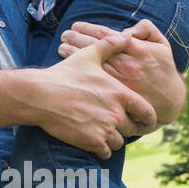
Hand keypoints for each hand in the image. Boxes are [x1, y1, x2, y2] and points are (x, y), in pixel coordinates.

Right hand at [31, 33, 156, 158]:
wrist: (40, 95)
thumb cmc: (64, 74)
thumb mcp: (88, 56)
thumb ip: (110, 45)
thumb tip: (126, 35)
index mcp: (120, 93)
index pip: (147, 113)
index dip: (148, 119)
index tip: (145, 121)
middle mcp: (116, 113)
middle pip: (132, 128)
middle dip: (124, 127)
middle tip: (112, 123)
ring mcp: (105, 129)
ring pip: (119, 142)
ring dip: (112, 138)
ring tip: (100, 131)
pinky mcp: (92, 142)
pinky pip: (106, 152)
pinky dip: (102, 149)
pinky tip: (92, 140)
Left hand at [57, 19, 185, 128]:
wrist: (170, 100)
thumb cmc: (163, 70)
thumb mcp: (162, 45)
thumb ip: (147, 30)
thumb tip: (127, 29)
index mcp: (135, 48)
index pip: (106, 35)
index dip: (88, 29)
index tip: (75, 25)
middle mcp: (125, 63)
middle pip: (94, 47)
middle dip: (76, 39)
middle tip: (64, 35)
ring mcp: (118, 79)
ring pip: (90, 62)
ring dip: (73, 53)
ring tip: (61, 46)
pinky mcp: (115, 93)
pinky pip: (93, 79)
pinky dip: (80, 70)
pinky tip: (69, 65)